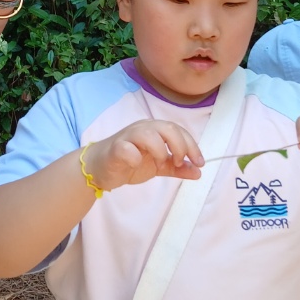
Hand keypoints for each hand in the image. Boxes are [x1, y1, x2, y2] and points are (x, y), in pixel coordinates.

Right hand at [82, 120, 203, 191]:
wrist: (100, 169)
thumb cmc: (129, 162)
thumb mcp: (158, 166)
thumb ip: (176, 167)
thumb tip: (199, 172)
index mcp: (154, 130)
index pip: (178, 130)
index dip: (191, 145)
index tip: (200, 162)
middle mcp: (142, 128)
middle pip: (167, 128)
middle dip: (180, 146)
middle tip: (180, 163)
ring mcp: (128, 137)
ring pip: (148, 134)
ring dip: (160, 151)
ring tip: (160, 165)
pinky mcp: (115, 148)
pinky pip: (127, 148)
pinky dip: (135, 157)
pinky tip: (137, 165)